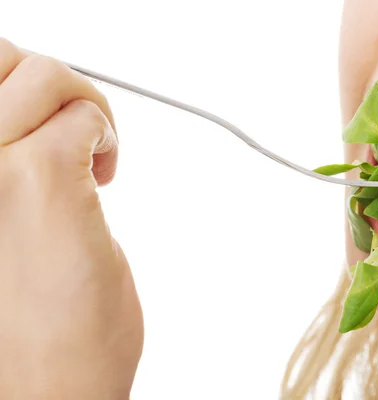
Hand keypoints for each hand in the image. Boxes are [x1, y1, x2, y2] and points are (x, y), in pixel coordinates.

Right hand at [0, 39, 142, 398]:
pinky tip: (107, 173)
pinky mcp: (43, 182)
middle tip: (69, 130)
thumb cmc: (21, 327)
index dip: (10, 89)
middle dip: (44, 84)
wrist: (41, 388)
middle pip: (0, 55)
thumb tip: (32, 121)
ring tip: (92, 154)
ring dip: (81, 104)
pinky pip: (85, 117)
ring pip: (44, 74)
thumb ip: (6, 165)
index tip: (38, 122)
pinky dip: (106, 134)